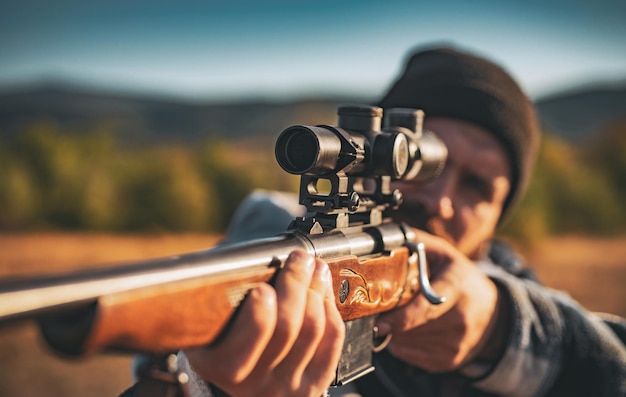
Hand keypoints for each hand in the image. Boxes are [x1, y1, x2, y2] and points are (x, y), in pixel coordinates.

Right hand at [183, 250, 344, 396]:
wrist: (242, 377)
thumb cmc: (222, 338)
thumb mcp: (207, 327)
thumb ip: (223, 301)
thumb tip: (253, 266)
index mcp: (222, 366)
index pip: (246, 343)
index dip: (258, 314)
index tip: (261, 288)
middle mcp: (255, 382)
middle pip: (286, 327)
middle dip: (296, 284)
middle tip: (299, 258)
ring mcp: (286, 386)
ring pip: (312, 330)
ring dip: (317, 290)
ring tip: (315, 267)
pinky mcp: (313, 385)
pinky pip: (330, 341)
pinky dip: (330, 310)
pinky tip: (324, 290)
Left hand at [375, 229, 505, 371]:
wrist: (492, 314)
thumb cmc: (460, 280)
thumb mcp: (443, 254)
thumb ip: (415, 243)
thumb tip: (384, 235)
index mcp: (456, 287)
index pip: (427, 307)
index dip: (402, 317)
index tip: (380, 322)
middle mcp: (460, 319)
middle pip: (411, 327)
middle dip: (391, 319)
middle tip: (383, 308)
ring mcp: (455, 344)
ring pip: (407, 343)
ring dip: (395, 331)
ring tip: (404, 315)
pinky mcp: (448, 361)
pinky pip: (411, 356)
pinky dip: (403, 344)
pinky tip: (413, 329)